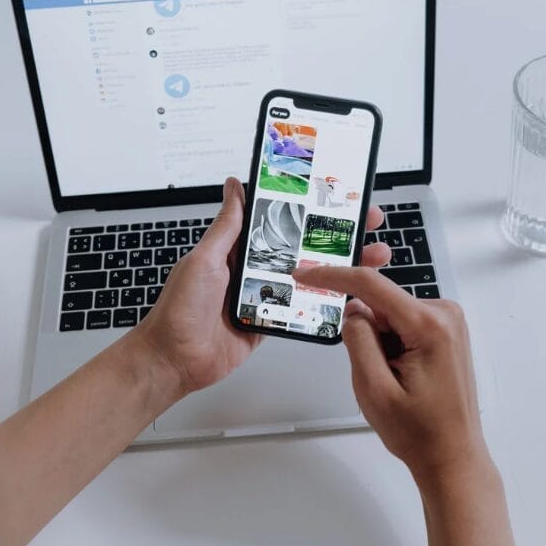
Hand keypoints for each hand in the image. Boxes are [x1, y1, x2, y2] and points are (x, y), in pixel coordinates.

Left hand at [133, 177, 391, 398]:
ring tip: (371, 257)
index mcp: (239, 248)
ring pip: (310, 277)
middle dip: (337, 235)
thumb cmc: (180, 308)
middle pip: (304, 247)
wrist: (174, 360)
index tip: (336, 196)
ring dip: (340, 267)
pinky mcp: (270, 321)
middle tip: (368, 223)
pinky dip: (325, 302)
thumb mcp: (204, 259)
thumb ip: (227, 227)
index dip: (309, 209)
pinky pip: (302, 309)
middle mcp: (255, 269)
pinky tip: (350, 293)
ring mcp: (265, 296)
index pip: (281, 220)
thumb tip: (234, 186)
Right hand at [290, 264, 487, 485]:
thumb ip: (358, 341)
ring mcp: (449, 322)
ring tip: (396, 381)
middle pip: (382, 303)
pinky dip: (394, 344)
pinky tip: (404, 375)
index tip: (304, 273)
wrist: (453, 456)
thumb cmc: (419, 432)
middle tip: (377, 375)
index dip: (334, 276)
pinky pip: (405, 323)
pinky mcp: (447, 331)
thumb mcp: (373, 389)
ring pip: (391, 315)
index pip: (371, 285)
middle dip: (367, 332)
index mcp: (429, 325)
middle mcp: (446, 314)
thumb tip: (353, 310)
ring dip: (382, 342)